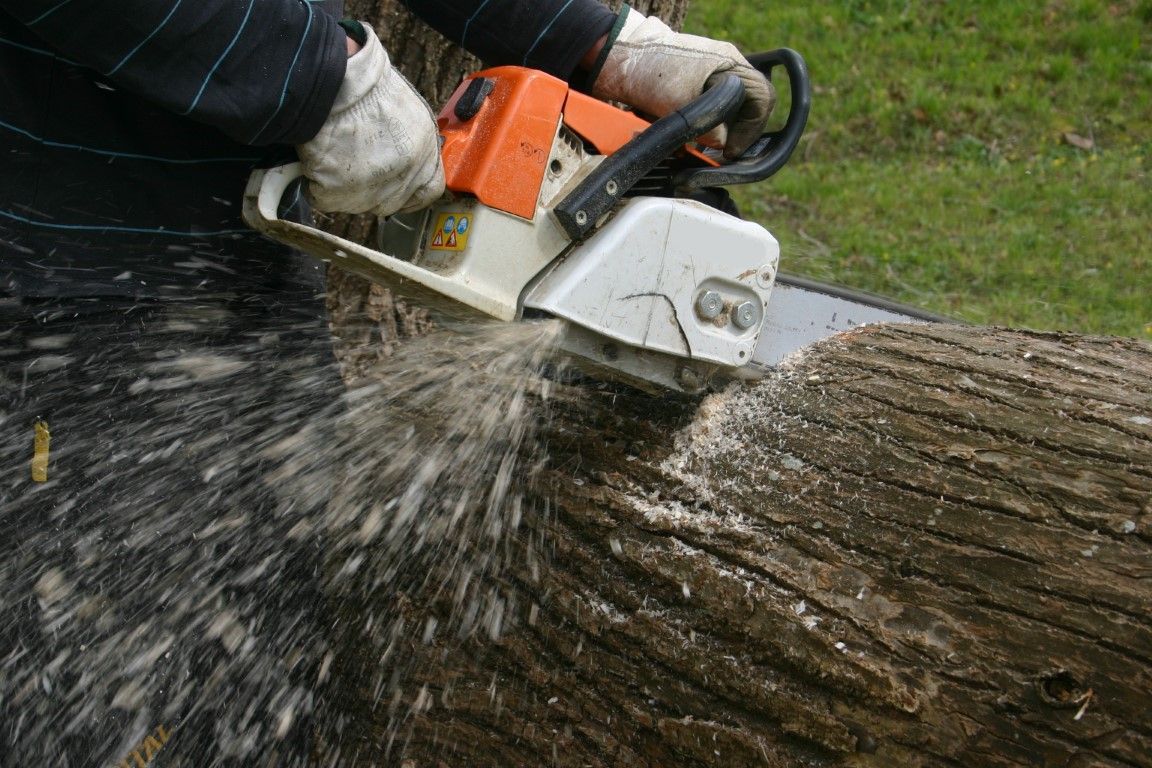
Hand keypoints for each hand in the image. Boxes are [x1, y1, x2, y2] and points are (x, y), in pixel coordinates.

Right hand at [297, 23, 444, 216]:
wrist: (334, 82)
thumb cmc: (367, 86)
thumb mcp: (408, 112)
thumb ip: (411, 143)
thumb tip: (404, 157)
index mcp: (425, 154)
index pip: (429, 191)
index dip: (413, 192)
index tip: (399, 189)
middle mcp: (402, 178)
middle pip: (391, 201)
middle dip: (373, 188)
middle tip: (355, 164)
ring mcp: (371, 191)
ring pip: (357, 202)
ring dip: (344, 185)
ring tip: (335, 151)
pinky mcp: (338, 195)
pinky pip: (324, 196)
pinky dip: (317, 181)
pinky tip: (317, 156)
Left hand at [590, 7, 774, 158]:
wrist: (615, 62)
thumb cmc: (650, 70)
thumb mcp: (686, 105)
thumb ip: (710, 129)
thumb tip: (720, 147)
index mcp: (731, 65)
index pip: (762, 100)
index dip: (752, 129)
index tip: (732, 150)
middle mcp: (722, 72)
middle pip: (740, 113)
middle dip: (726, 136)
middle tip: (711, 153)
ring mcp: (703, 82)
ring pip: (716, 119)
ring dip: (702, 137)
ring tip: (686, 147)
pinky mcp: (683, 93)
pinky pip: (693, 118)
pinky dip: (684, 132)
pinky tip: (674, 139)